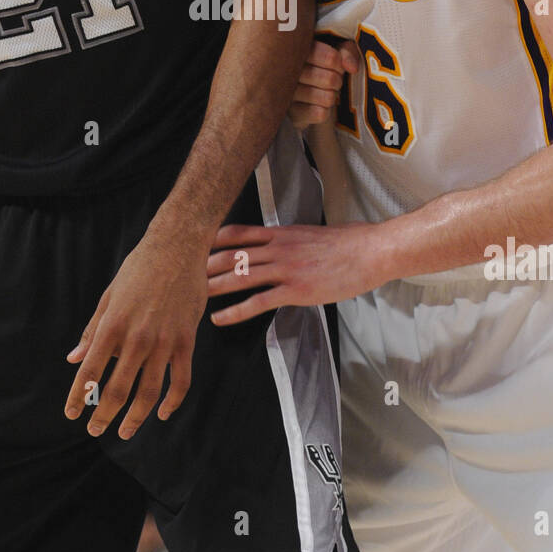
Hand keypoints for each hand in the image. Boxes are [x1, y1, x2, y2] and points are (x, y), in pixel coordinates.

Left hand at [65, 234, 207, 440]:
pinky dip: (173, 402)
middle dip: (104, 416)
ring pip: (150, 392)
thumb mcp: (109, 297)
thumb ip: (92, 331)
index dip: (78, 397)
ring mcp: (164, 341)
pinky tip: (163, 413)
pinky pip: (181, 380)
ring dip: (136, 417)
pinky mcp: (186, 340)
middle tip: (95, 430)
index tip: (71, 415)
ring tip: (125, 431)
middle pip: (118, 390)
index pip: (89, 372)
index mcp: (112, 326)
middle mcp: (136, 338)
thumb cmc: (138, 270)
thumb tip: (73, 359)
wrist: (177, 248)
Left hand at [207, 221, 389, 324]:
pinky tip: (220, 318)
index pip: (239, 232)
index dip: (214, 240)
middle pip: (232, 254)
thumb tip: (279, 243)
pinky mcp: (295, 290)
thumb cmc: (347, 243)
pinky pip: (258, 302)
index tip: (195, 247)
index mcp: (282, 233)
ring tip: (191, 298)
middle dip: (205, 265)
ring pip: (239, 277)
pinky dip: (235, 311)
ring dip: (212, 287)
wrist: (370, 251)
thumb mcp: (311, 234)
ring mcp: (285, 269)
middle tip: (182, 274)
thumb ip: (290, 239)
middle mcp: (278, 248)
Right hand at [289, 36, 361, 128]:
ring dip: (331, 96)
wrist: (308, 91)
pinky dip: (325, 111)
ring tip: (323, 92)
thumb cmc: (324, 66)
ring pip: (327, 98)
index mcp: (298, 49)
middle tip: (332, 81)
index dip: (341, 64)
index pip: (331, 58)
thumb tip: (352, 68)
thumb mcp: (338, 51)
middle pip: (330, 80)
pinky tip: (316, 105)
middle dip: (338, 81)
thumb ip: (347, 51)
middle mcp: (288, 70)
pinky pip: (321, 114)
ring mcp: (288, 94)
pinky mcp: (292, 115)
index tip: (337, 65)